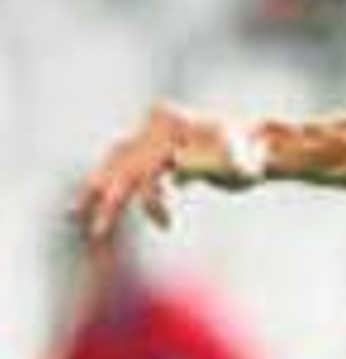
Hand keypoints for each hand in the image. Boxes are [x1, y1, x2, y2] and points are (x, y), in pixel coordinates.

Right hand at [73, 103, 257, 243]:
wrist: (259, 147)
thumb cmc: (251, 158)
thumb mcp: (237, 164)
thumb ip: (207, 163)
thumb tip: (176, 166)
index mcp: (172, 124)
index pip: (147, 166)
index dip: (150, 199)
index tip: (166, 225)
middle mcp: (157, 124)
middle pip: (122, 164)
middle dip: (107, 201)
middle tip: (95, 233)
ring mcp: (153, 134)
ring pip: (115, 161)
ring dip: (96, 189)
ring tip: (73, 214)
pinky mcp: (153, 146)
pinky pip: (124, 163)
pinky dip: (110, 182)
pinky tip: (94, 202)